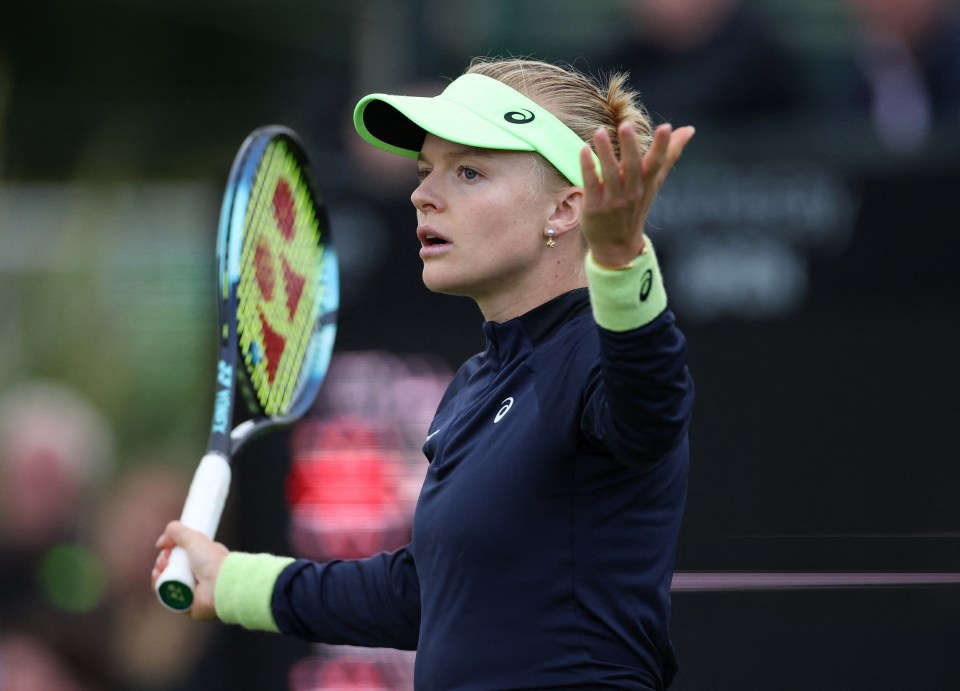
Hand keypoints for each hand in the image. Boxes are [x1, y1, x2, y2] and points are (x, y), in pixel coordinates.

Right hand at [152, 520, 228, 620]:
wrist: (220, 585)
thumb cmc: (212, 561)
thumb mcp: (194, 537)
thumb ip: (176, 531)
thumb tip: (160, 542)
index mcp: (202, 560)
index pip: (179, 557)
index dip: (168, 553)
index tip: (166, 550)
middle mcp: (197, 576)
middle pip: (170, 569)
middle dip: (161, 563)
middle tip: (164, 561)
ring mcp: (191, 591)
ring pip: (166, 583)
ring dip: (157, 575)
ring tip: (159, 570)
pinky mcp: (185, 605)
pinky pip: (166, 597)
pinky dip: (159, 589)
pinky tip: (158, 580)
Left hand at [580, 122, 694, 267]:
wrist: (617, 245)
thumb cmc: (635, 206)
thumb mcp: (654, 182)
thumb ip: (669, 155)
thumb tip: (689, 129)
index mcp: (647, 183)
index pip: (656, 162)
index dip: (662, 146)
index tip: (666, 127)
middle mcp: (632, 192)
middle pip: (632, 167)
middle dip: (630, 146)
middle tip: (626, 125)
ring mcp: (613, 200)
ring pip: (609, 174)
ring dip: (605, 152)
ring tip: (599, 132)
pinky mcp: (594, 207)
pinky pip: (590, 184)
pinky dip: (588, 167)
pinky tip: (584, 150)